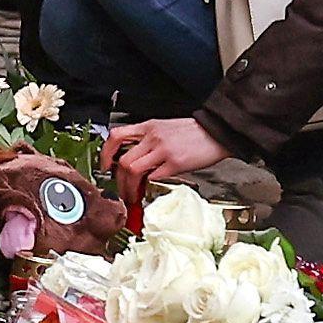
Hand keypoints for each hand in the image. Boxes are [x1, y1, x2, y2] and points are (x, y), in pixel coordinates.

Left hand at [107, 115, 222, 192]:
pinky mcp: (175, 162)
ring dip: (129, 188)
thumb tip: (133, 160)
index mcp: (148, 127)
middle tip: (120, 191)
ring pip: (132, 170)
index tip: (105, 167)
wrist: (217, 131)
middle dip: (117, 181)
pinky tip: (151, 188)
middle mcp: (153, 136)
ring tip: (132, 196)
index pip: (116, 137)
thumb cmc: (193, 132)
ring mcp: (163, 149)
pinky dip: (149, 185)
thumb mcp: (165, 128)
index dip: (105, 154)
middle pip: (122, 160)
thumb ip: (148, 141)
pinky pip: (153, 177)